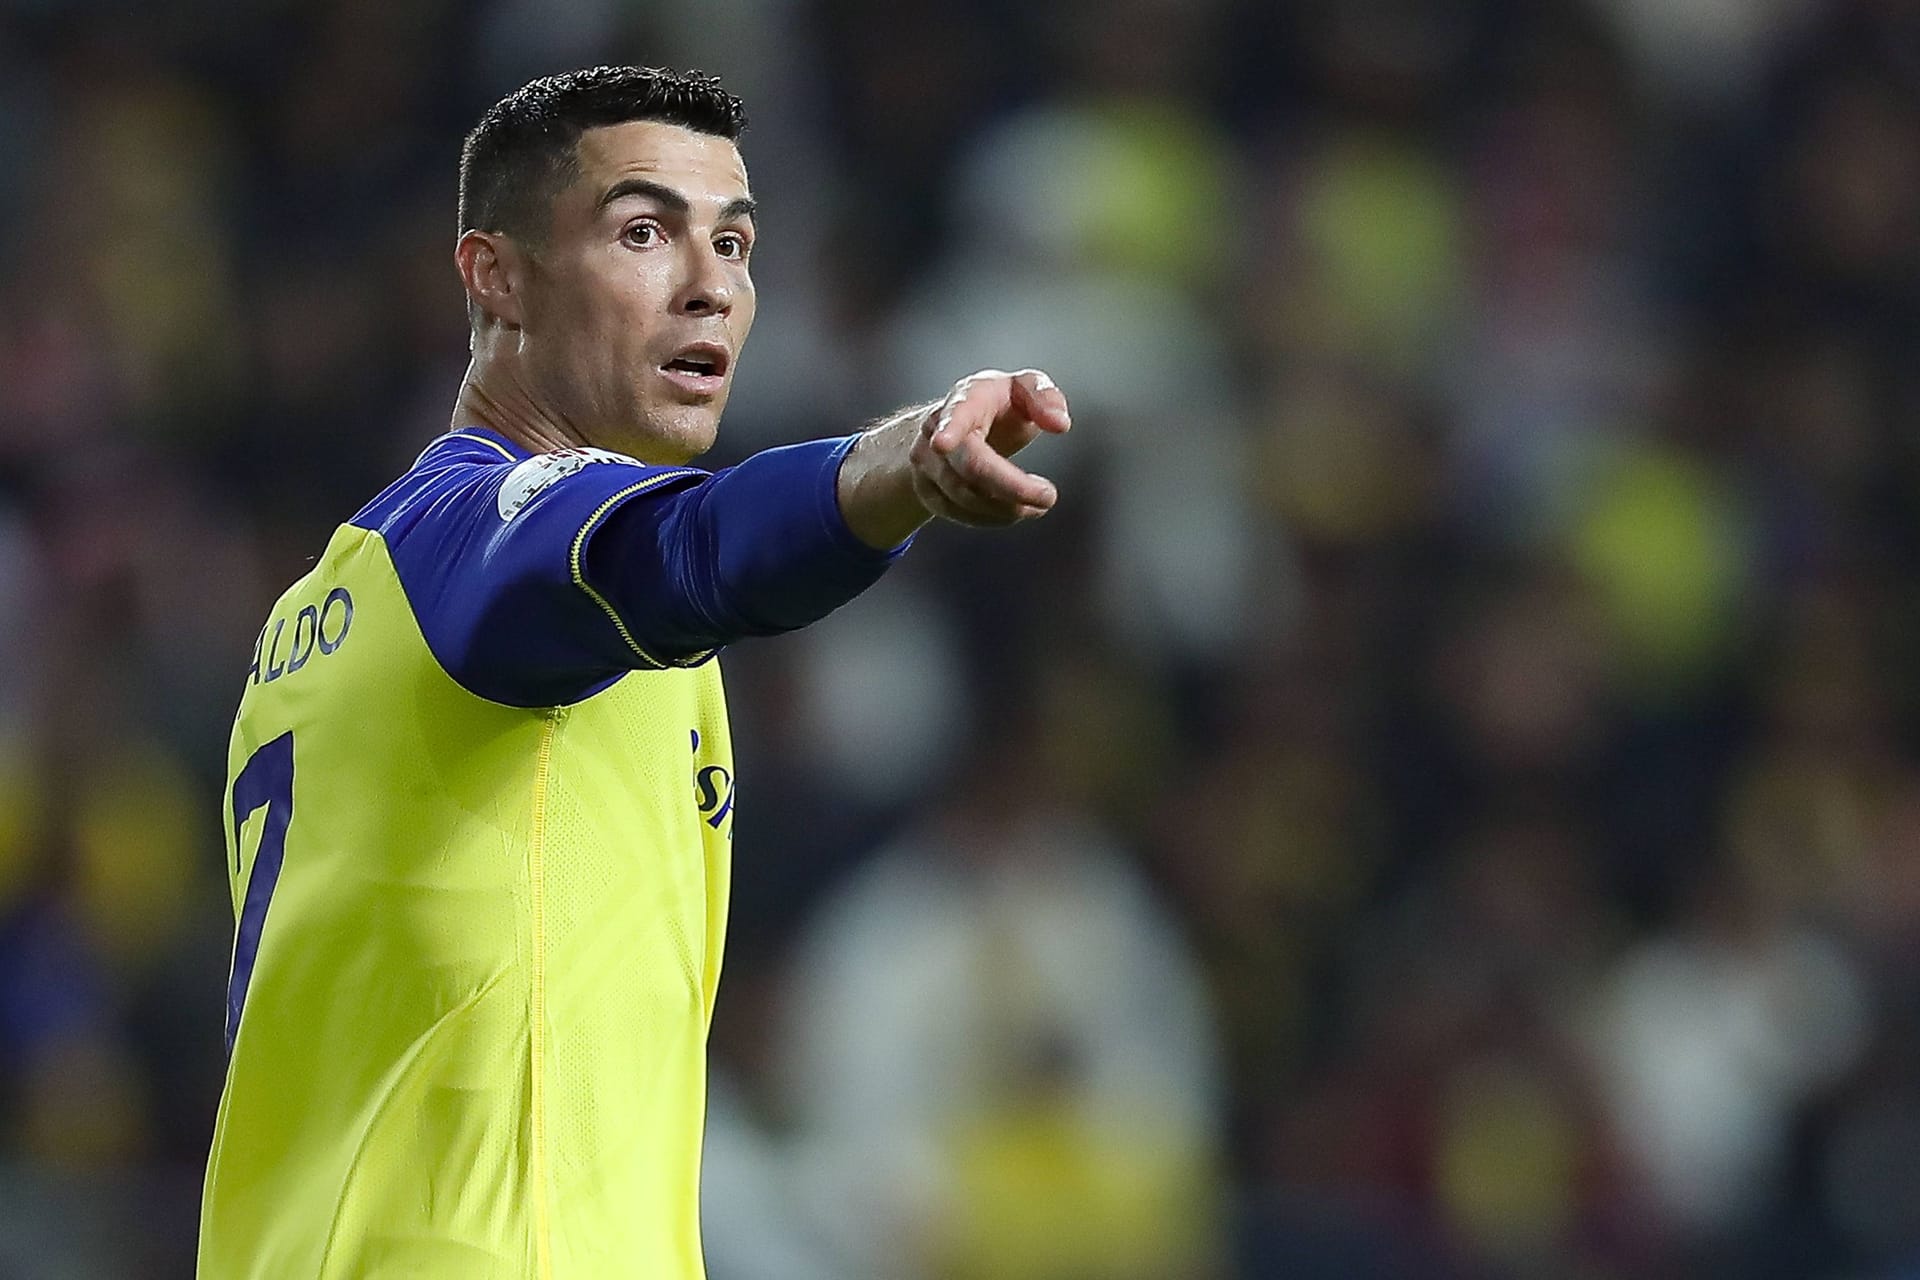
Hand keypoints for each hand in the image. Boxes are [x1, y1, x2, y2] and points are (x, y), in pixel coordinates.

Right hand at [911, 368, 1071, 525]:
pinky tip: (1016, 510)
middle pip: (968, 466)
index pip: (956, 413)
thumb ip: (1045, 397)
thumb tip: (1059, 424)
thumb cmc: (996, 405)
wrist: (953, 426)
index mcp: (966, 399)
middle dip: (1010, 486)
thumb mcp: (1024, 387)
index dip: (950, 428)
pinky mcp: (928, 490)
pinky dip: (994, 517)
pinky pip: (959, 513)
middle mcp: (937, 430)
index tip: (941, 444)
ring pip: (964, 496)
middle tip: (1048, 497)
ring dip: (1007, 506)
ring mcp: (927, 463)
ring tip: (1039, 503)